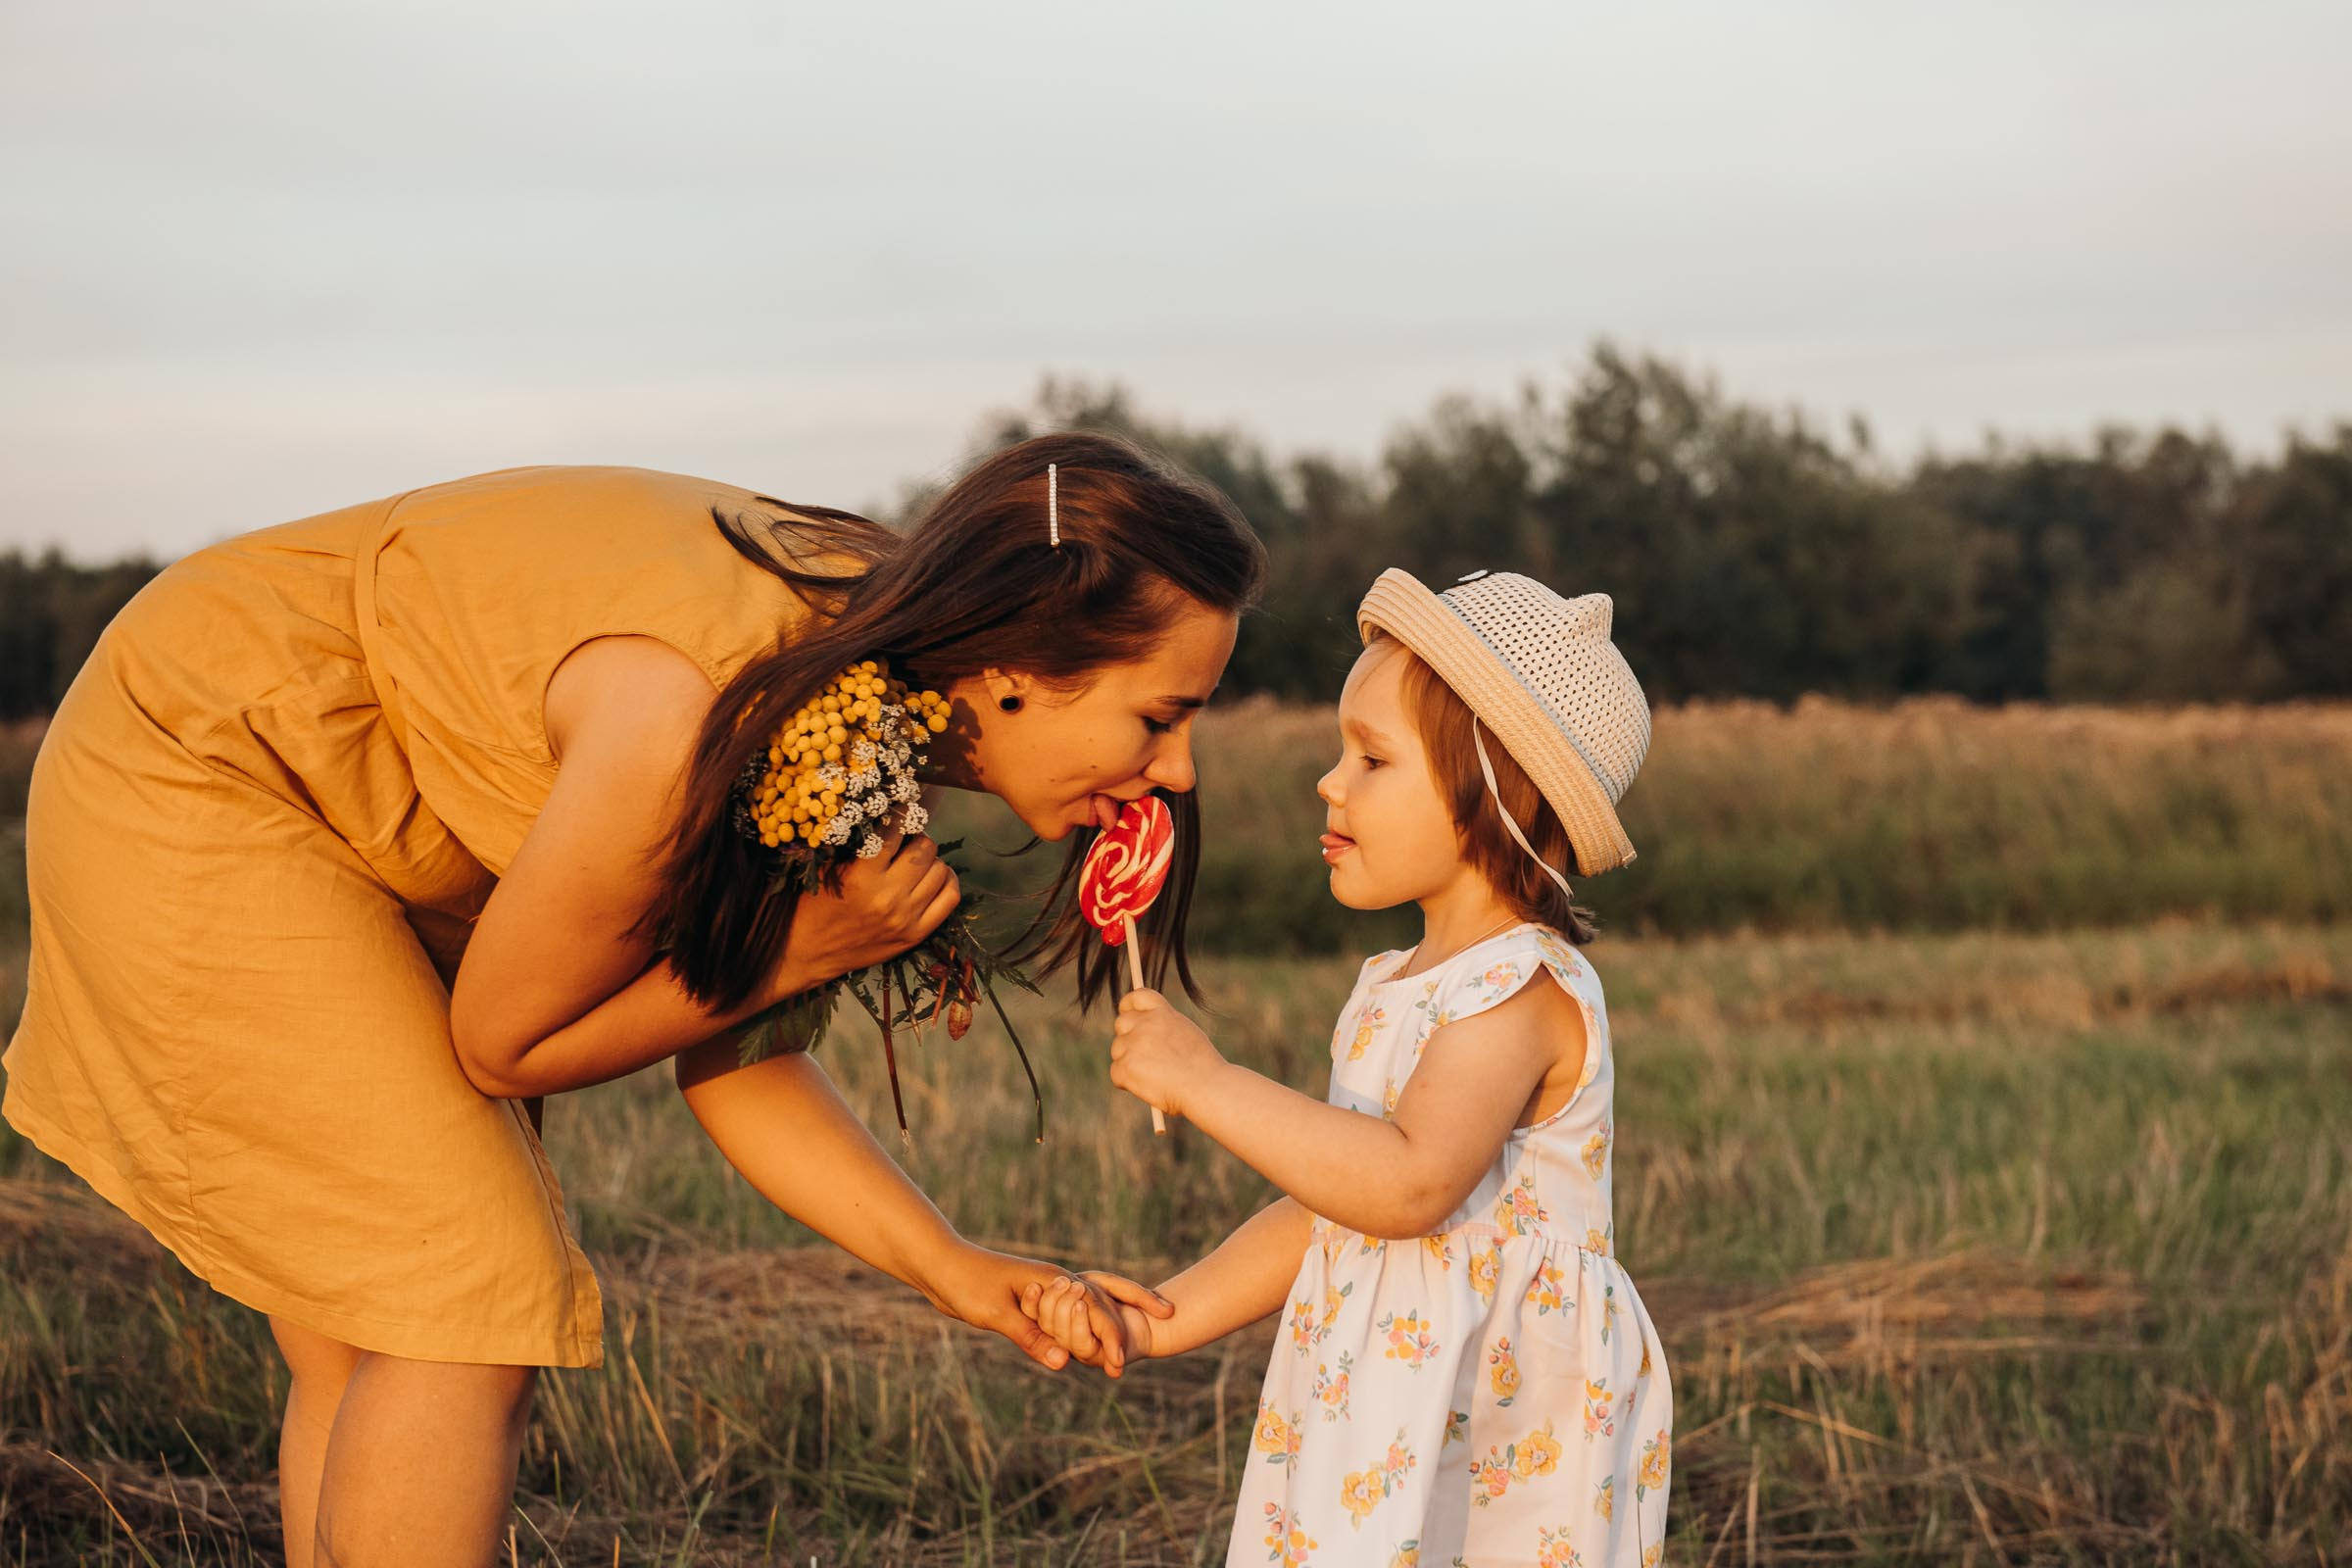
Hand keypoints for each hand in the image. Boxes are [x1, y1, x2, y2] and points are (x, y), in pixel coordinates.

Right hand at [763, 830, 960, 1004]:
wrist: (807, 952)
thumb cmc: (812, 904)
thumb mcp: (828, 869)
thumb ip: (858, 844)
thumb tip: (887, 814)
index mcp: (861, 877)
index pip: (895, 831)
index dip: (900, 814)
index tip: (899, 809)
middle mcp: (888, 898)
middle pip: (925, 848)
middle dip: (917, 837)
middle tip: (907, 839)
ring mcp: (905, 918)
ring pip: (940, 870)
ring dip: (931, 860)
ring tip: (917, 859)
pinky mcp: (915, 935)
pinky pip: (950, 898)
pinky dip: (947, 881)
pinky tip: (935, 876)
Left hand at [924, 1244, 1170, 1373]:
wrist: (939, 1264)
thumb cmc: (965, 1284)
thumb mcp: (996, 1313)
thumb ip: (1030, 1336)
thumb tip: (1063, 1363)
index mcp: (1053, 1281)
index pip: (1095, 1309)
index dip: (1110, 1338)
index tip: (1121, 1366)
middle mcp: (1055, 1282)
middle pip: (1102, 1301)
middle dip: (1126, 1322)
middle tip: (1147, 1344)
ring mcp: (1045, 1290)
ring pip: (1087, 1307)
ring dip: (1107, 1324)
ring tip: (1129, 1344)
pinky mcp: (1030, 1300)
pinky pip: (1065, 1317)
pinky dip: (1081, 1329)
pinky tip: (1084, 1343)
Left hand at [1110, 989, 1225, 1122]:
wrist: (1206, 1087)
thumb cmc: (1203, 1068)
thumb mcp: (1186, 1034)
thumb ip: (1164, 1027)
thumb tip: (1145, 1031)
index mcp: (1163, 1012)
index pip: (1137, 996)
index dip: (1129, 1005)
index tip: (1127, 1013)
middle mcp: (1145, 1023)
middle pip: (1121, 1023)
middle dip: (1128, 1039)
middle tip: (1143, 1058)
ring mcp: (1133, 1043)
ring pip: (1118, 1051)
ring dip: (1129, 1063)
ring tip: (1156, 1077)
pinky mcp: (1125, 1066)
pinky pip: (1116, 1074)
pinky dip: (1128, 1083)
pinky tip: (1150, 1088)